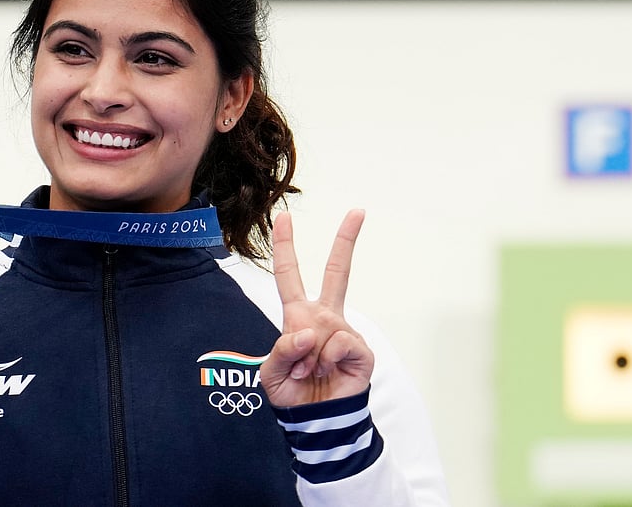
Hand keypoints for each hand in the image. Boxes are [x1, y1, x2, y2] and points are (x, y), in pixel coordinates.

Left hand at [260, 210, 374, 407]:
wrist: (315, 420)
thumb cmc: (292, 392)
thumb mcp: (271, 372)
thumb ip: (282, 350)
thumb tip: (308, 332)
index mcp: (298, 316)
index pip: (289, 275)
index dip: (285, 247)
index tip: (284, 217)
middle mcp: (323, 317)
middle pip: (336, 273)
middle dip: (346, 241)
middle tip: (358, 211)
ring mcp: (344, 331)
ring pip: (323, 328)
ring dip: (308, 356)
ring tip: (310, 372)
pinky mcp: (360, 350)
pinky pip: (338, 343)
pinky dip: (326, 360)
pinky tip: (327, 372)